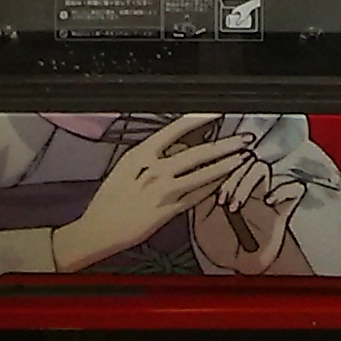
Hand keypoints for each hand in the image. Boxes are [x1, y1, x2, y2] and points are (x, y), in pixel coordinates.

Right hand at [51, 115, 251, 273]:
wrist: (99, 228)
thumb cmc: (111, 197)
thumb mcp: (126, 165)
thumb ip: (152, 154)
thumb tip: (178, 145)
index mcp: (141, 154)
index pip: (175, 129)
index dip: (198, 119)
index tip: (216, 112)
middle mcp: (154, 170)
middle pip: (195, 152)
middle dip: (222, 145)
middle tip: (241, 138)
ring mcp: (163, 191)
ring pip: (201, 174)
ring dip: (224, 165)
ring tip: (240, 158)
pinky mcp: (169, 211)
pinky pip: (196, 196)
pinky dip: (212, 187)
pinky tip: (223, 181)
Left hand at [191, 155, 304, 275]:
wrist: (241, 267)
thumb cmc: (221, 244)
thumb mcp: (202, 223)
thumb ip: (200, 199)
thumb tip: (197, 176)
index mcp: (227, 183)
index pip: (225, 160)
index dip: (217, 167)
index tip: (208, 186)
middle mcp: (247, 183)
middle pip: (242, 160)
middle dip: (230, 178)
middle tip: (222, 200)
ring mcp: (266, 192)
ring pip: (261, 168)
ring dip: (247, 183)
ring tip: (237, 206)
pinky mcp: (283, 207)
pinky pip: (293, 188)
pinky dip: (282, 191)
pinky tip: (269, 201)